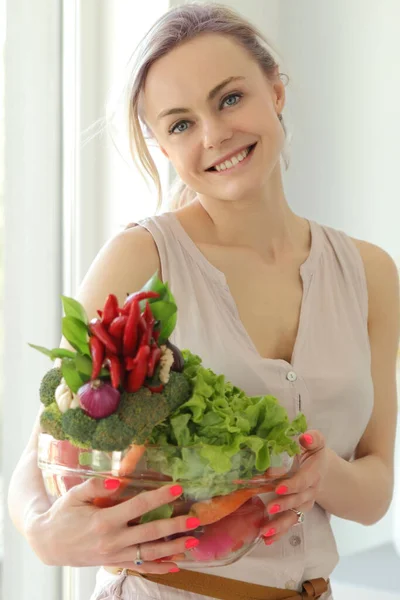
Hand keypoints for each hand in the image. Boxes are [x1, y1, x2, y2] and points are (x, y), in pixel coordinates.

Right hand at [25, 478, 200, 573]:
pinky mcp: (114, 563)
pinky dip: (159, 567)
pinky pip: (140, 566)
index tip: (177, 488)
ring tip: (194, 541)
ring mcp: (114, 555)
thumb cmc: (62, 515)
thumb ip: (95, 486)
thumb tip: (117, 481)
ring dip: (174, 548)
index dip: (159, 497)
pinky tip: (177, 564)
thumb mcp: (74, 496)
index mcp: (104, 520)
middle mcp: (113, 540)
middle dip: (175, 527)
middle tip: (195, 519)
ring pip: (149, 553)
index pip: (138, 507)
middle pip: (150, 533)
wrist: (48, 544)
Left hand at [262, 430, 327, 544]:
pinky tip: (266, 539)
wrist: (328, 474)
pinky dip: (279, 533)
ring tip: (265, 531)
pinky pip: (289, 524)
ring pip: (294, 516)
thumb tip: (304, 436)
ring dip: (280, 525)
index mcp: (313, 474)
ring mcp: (304, 504)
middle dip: (283, 505)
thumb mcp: (317, 444)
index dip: (292, 484)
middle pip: (297, 500)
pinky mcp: (297, 511)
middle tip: (269, 508)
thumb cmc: (316, 455)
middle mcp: (310, 491)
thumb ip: (313, 439)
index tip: (278, 487)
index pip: (303, 481)